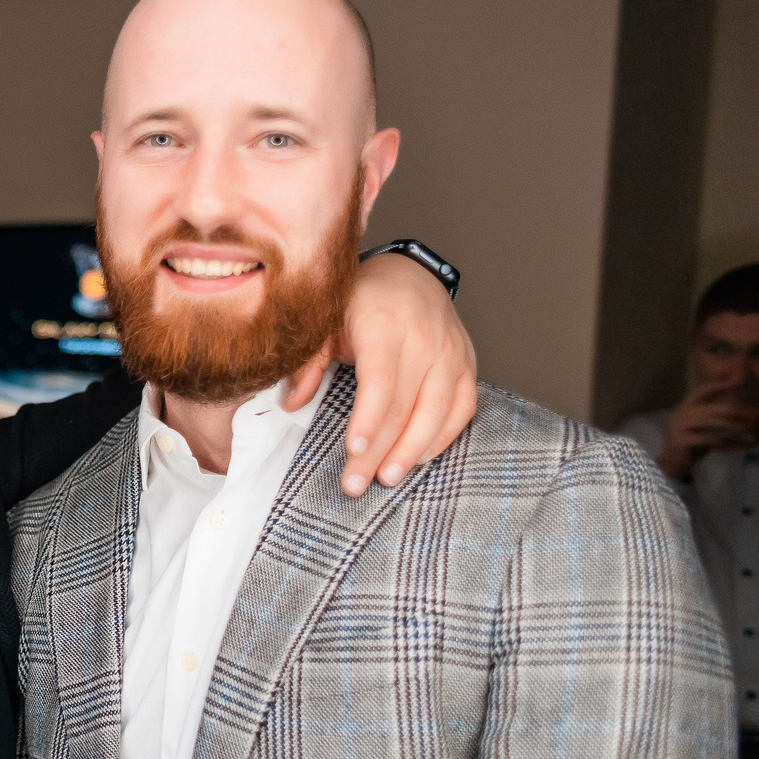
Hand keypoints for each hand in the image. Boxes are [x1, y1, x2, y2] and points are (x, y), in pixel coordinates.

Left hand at [284, 251, 477, 496]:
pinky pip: (463, 407)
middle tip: (356, 485)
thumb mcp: (326, 320)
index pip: (380, 382)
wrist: (410, 273)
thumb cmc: (362, 301)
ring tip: (388, 477)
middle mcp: (423, 340)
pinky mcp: (467, 364)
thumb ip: (308, 362)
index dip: (369, 420)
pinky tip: (420, 457)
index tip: (354, 451)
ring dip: (412, 451)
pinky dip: (443, 436)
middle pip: (404, 406)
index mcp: (384, 326)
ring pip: (438, 412)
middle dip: (380, 451)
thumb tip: (291, 405)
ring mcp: (451, 353)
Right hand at [659, 382, 758, 479]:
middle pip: (714, 407)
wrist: (671, 462)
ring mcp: (680, 425)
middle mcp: (681, 413)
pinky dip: (726, 442)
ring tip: (747, 431)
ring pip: (713, 421)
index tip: (736, 382)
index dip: (720, 385)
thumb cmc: (690, 443)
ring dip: (734, 426)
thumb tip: (734, 407)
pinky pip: (710, 439)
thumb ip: (711, 415)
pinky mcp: (682, 440)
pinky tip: (736, 445)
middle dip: (735, 410)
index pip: (703, 390)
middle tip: (752, 415)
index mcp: (685, 406)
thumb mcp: (699, 425)